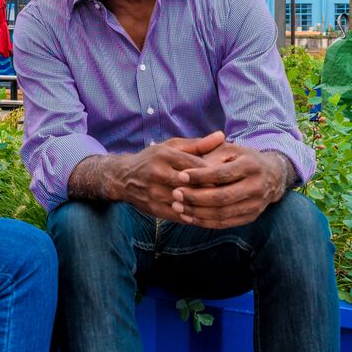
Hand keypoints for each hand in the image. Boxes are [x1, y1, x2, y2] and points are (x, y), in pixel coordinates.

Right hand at [107, 132, 223, 221]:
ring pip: (185, 201)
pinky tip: (203, 215)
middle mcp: (158, 172)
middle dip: (211, 189)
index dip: (215, 172)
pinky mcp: (152, 208)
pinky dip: (192, 216)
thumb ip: (198, 144)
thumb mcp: (172, 146)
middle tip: (228, 192)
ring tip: (219, 206)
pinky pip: (177, 215)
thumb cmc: (152, 159)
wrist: (122, 177)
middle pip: (192, 184)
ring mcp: (154, 192)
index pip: (196, 165)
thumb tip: (222, 135)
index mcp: (165, 155)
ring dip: (203, 205)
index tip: (228, 176)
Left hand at [170, 145, 291, 228]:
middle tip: (175, 194)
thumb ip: (211, 154)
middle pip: (222, 197)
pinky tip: (189, 218)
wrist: (271, 175)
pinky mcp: (251, 217)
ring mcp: (255, 205)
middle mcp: (256, 187)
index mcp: (250, 166)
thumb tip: (188, 165)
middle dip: (195, 197)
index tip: (180, 176)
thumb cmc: (242, 159)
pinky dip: (205, 222)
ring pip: (222, 213)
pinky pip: (225, 223)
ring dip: (197, 212)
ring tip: (177, 207)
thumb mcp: (230, 149)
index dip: (200, 176)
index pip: (221, 174)